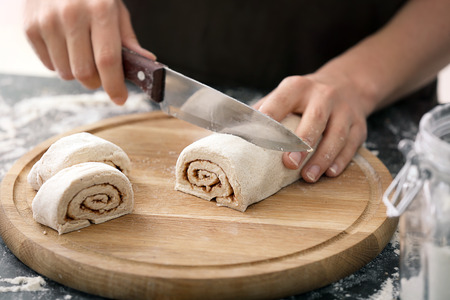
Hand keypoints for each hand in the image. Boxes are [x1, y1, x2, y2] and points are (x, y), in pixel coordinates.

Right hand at [23, 0, 154, 104]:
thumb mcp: (115, 9)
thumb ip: (128, 39)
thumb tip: (146, 62)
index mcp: (100, 10)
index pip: (107, 59)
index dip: (114, 85)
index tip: (120, 98)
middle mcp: (72, 15)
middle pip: (84, 72)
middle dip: (96, 82)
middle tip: (101, 74)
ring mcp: (47, 21)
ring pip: (66, 73)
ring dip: (78, 73)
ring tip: (82, 53)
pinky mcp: (30, 27)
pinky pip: (49, 66)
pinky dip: (61, 64)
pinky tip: (65, 46)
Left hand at [254, 72, 370, 182]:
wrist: (347, 84)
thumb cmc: (305, 97)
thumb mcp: (285, 94)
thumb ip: (263, 110)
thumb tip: (234, 130)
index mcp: (297, 87)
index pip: (280, 102)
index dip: (270, 119)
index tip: (259, 138)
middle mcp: (323, 95)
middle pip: (315, 119)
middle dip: (301, 143)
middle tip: (288, 163)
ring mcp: (344, 110)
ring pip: (336, 135)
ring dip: (322, 158)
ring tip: (308, 177)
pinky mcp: (359, 125)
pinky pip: (351, 144)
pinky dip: (341, 160)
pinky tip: (330, 173)